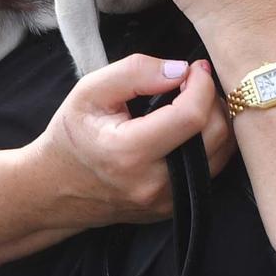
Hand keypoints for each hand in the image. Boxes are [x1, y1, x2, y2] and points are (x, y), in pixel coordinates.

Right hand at [27, 54, 234, 228]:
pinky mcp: (173, 208)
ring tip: (194, 101)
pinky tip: (192, 126)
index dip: (202, 84)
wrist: (54, 189)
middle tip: (195, 81)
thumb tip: (181, 70)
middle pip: (215, 135)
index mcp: (128, 152)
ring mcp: (166, 201)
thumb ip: (135, 72)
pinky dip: (211, 143)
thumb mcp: (90, 91)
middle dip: (213, 99)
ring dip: (217, 120)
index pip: (191, 116)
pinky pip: (212, 170)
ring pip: (222, 155)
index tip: (194, 68)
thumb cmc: (72, 135)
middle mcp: (152, 183)